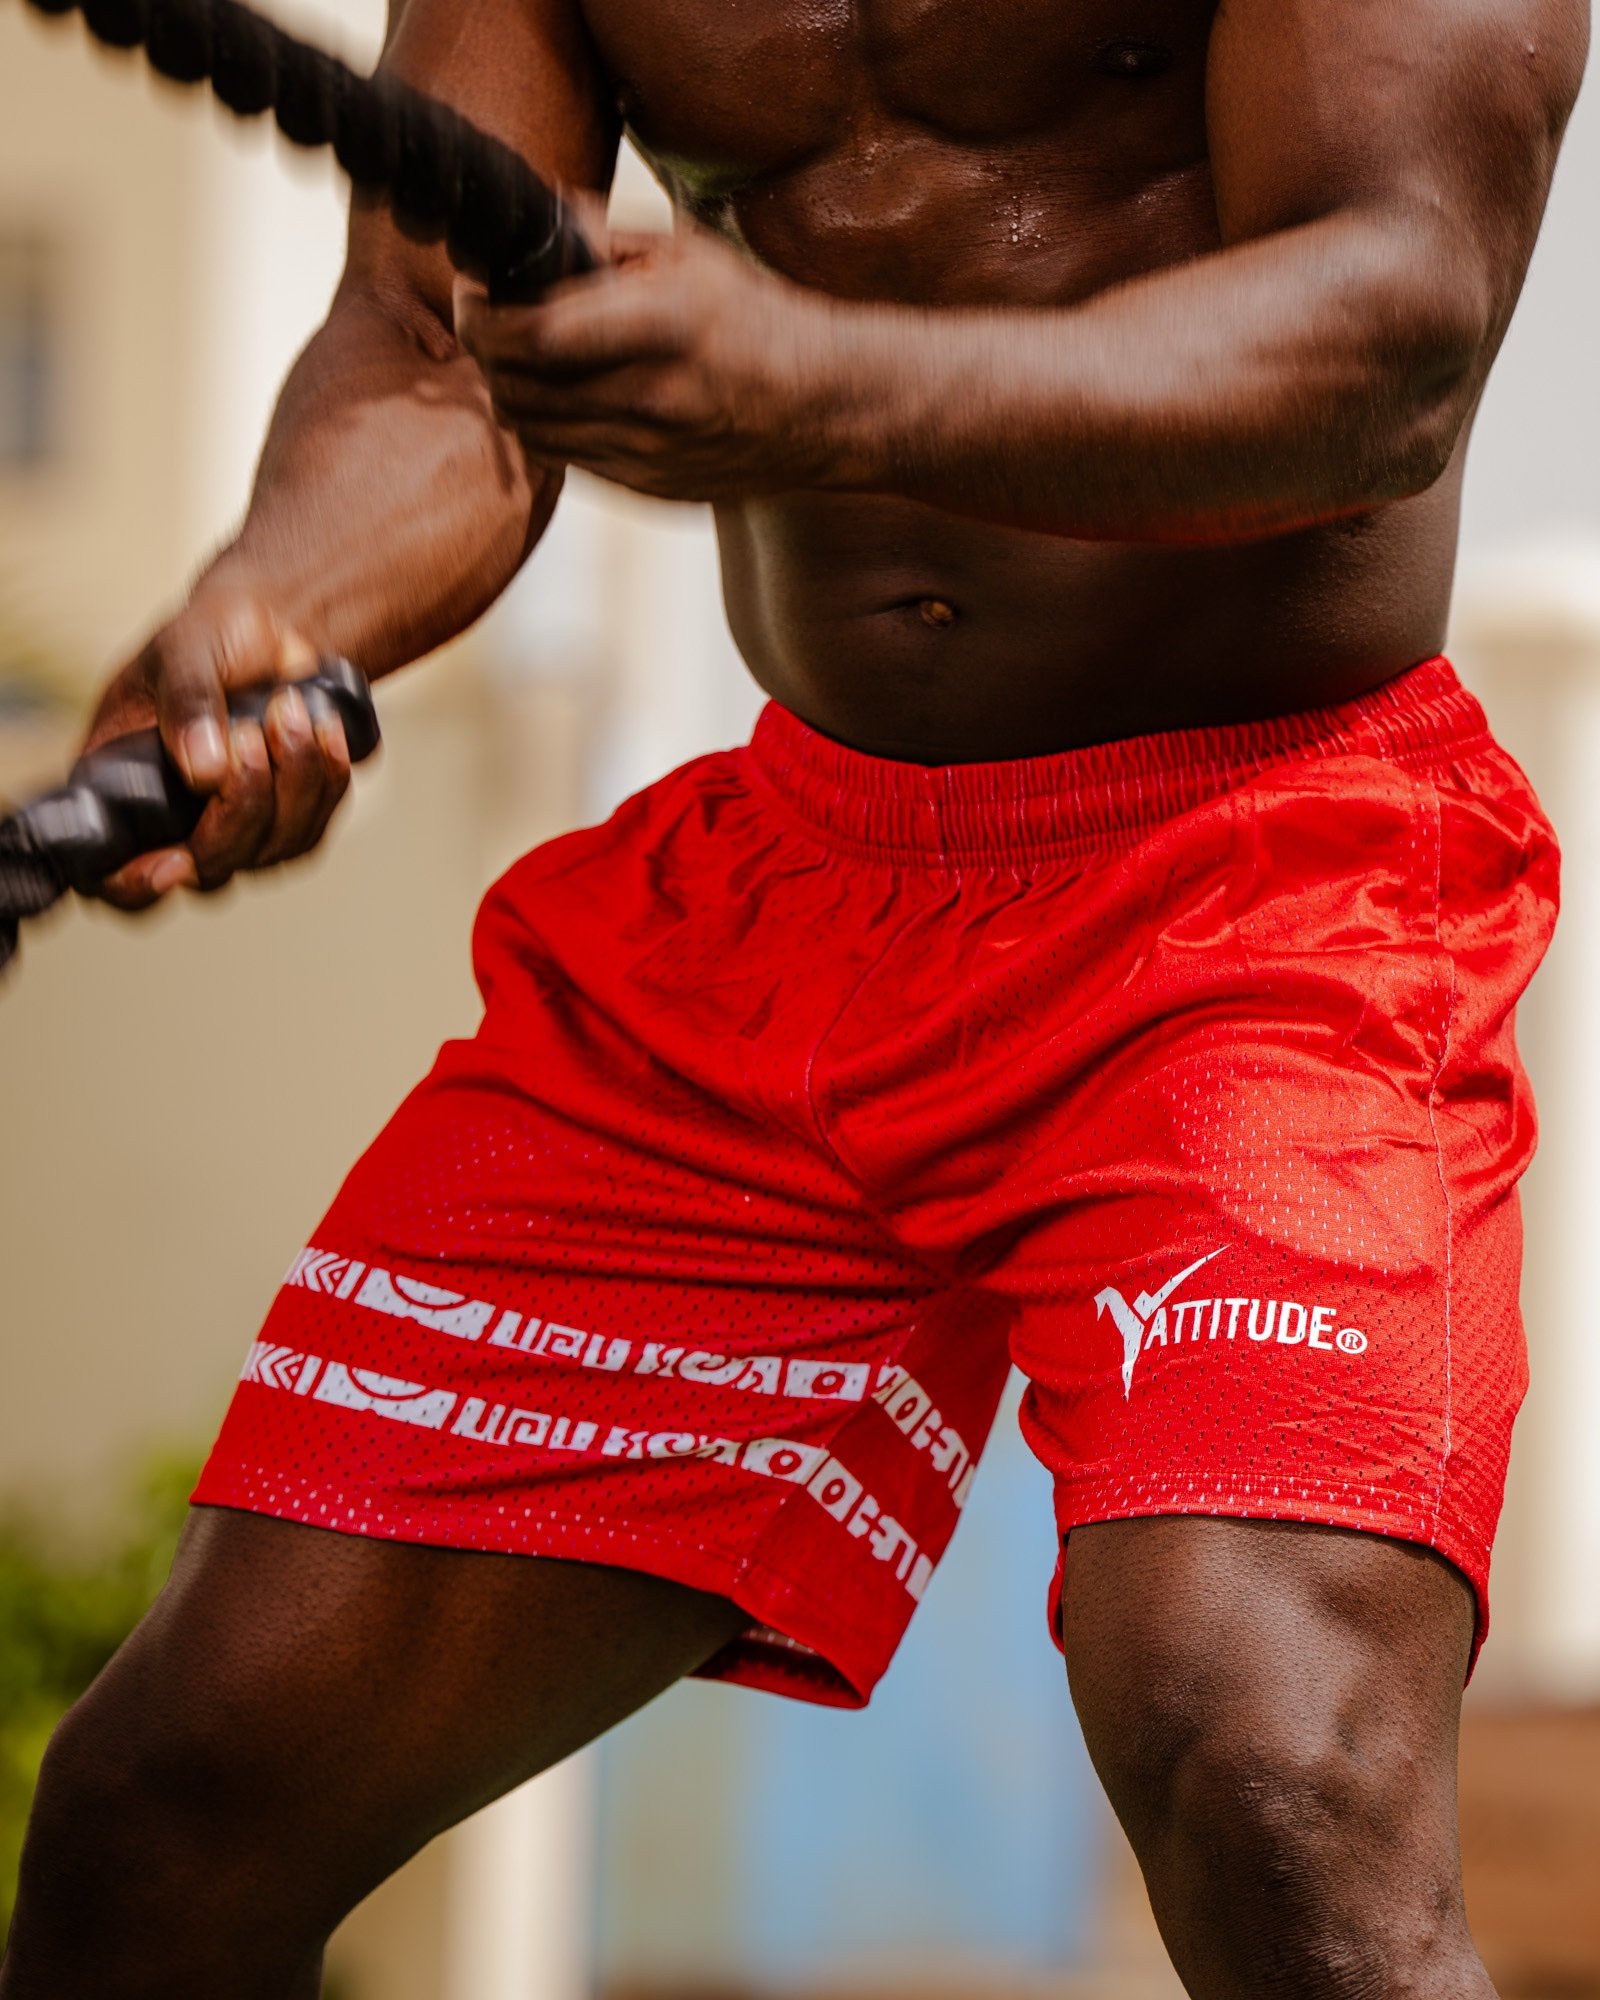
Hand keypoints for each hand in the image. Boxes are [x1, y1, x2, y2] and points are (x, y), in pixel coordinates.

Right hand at [84, 583, 351, 910]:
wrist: (269, 632)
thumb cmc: (209, 639)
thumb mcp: (183, 651)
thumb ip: (186, 701)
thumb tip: (203, 771)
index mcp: (121, 793)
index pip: (112, 875)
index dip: (136, 885)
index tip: (172, 863)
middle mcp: (174, 826)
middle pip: (211, 868)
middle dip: (243, 805)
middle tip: (252, 733)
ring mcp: (233, 830)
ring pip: (271, 851)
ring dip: (293, 782)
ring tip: (291, 709)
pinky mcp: (287, 822)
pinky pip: (314, 829)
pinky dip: (327, 781)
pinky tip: (326, 730)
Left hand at [454, 218, 847, 502]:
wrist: (831, 408)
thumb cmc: (759, 318)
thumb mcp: (691, 253)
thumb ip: (605, 233)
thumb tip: (529, 217)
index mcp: (663, 325)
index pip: (531, 334)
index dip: (481, 315)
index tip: (474, 292)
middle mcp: (652, 396)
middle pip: (516, 386)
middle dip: (484, 350)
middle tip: (486, 319)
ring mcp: (650, 453)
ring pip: (530, 429)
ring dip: (509, 390)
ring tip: (520, 356)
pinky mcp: (651, 489)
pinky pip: (566, 459)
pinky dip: (546, 425)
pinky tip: (563, 395)